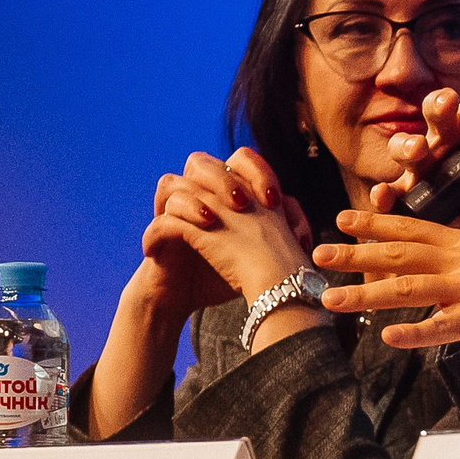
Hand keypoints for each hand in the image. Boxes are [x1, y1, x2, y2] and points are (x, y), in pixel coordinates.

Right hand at [89, 149, 319, 437]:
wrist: (189, 297)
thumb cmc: (224, 272)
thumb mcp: (256, 255)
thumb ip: (276, 236)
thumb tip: (301, 232)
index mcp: (223, 194)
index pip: (239, 161)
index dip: (257, 172)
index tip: (275, 200)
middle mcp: (197, 196)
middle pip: (200, 162)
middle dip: (221, 178)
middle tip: (241, 203)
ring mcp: (173, 213)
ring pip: (172, 183)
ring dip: (193, 198)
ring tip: (212, 219)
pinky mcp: (158, 235)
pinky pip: (159, 221)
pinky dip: (174, 226)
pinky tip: (194, 237)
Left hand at [312, 208, 459, 354]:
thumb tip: (441, 274)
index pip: (413, 229)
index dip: (376, 225)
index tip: (344, 219)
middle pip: (399, 255)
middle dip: (355, 254)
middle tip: (319, 254)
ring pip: (407, 290)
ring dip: (366, 294)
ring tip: (332, 300)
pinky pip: (441, 327)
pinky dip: (413, 332)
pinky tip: (386, 337)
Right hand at [371, 86, 459, 246]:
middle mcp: (445, 142)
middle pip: (437, 116)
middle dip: (439, 106)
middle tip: (447, 103)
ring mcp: (422, 169)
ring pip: (406, 148)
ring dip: (407, 145)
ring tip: (417, 150)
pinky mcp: (407, 199)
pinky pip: (389, 193)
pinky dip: (383, 195)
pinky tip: (384, 197)